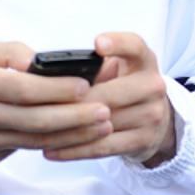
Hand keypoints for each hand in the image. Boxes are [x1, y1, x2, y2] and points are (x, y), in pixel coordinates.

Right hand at [0, 41, 113, 170]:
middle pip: (36, 119)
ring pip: (35, 140)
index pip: (24, 88)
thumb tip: (36, 60)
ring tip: (99, 125)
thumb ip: (6, 52)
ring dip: (72, 134)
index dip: (57, 89)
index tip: (85, 86)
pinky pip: (21, 149)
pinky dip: (50, 143)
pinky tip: (72, 136)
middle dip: (76, 116)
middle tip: (106, 110)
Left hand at [44, 32, 176, 166]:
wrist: (157, 120)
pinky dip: (75, 150)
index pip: (135, 46)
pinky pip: (103, 147)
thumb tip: (47, 74)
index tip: (97, 43)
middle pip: (111, 93)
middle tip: (42, 105)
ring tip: (37, 132)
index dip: (117, 43)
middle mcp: (153, 85)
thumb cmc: (124, 86)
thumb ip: (93, 67)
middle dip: (77, 101)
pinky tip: (51, 150)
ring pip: (103, 124)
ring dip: (68, 130)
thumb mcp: (119, 69)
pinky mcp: (144, 141)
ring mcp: (152, 115)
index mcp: (144, 60)